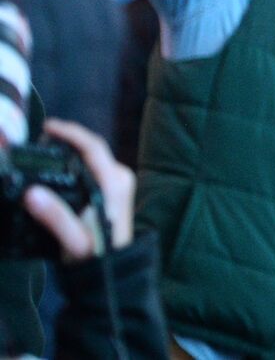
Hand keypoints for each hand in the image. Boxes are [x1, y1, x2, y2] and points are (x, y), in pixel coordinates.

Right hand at [23, 120, 134, 261]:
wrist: (115, 271)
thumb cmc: (95, 257)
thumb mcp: (73, 239)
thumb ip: (54, 217)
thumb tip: (32, 194)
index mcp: (113, 184)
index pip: (93, 147)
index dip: (71, 133)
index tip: (49, 126)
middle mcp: (120, 178)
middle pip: (93, 148)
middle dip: (69, 138)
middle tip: (43, 135)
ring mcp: (120, 182)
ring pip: (94, 156)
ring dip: (73, 149)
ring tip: (48, 146)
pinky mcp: (115, 189)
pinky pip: (95, 166)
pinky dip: (78, 161)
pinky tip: (62, 164)